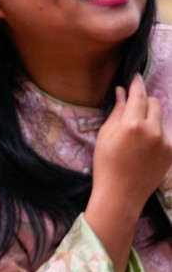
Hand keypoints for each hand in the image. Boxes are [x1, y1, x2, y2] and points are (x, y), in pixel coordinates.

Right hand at [93, 73, 171, 212]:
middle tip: (132, 108)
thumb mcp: (105, 136)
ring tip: (139, 128)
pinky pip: (167, 131)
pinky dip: (158, 130)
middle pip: (154, 102)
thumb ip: (117, 111)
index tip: (135, 76)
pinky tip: (146, 142)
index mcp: (132, 124)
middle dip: (144, 101)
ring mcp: (165, 141)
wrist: (121, 194)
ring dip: (152, 116)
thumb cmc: (106, 164)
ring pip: (163, 116)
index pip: (138, 95)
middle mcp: (152, 129)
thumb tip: (122, 92)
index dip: (137, 83)